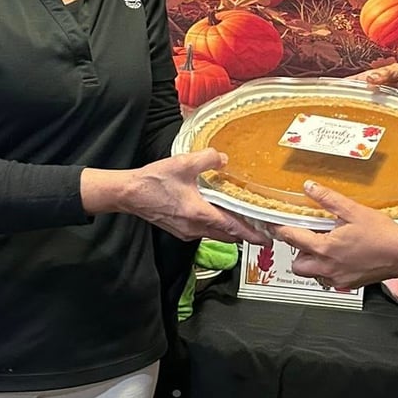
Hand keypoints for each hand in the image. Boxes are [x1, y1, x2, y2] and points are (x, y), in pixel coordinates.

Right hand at [81, 152, 271, 245]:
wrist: (129, 194)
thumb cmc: (153, 181)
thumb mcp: (183, 163)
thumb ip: (207, 158)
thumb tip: (223, 158)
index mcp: (199, 214)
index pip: (233, 228)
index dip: (253, 234)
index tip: (268, 239)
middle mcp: (195, 228)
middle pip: (228, 235)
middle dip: (245, 234)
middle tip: (261, 230)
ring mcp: (187, 232)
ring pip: (216, 235)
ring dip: (230, 230)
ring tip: (242, 221)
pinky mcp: (180, 230)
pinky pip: (204, 232)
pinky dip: (215, 226)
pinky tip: (216, 214)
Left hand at [272, 181, 397, 290]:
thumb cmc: (384, 236)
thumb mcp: (354, 211)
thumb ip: (328, 199)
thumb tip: (310, 187)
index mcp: (326, 248)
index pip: (292, 239)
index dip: (281, 230)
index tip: (278, 224)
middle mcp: (328, 267)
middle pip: (297, 265)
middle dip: (297, 252)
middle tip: (307, 238)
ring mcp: (338, 278)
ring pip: (312, 274)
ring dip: (312, 262)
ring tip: (325, 246)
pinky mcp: (348, 284)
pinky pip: (328, 279)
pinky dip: (327, 269)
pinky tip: (340, 256)